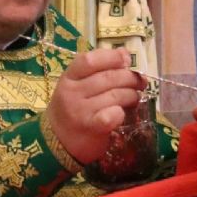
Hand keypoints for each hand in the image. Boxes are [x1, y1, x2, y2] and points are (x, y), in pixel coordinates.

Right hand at [45, 47, 144, 163]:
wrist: (56, 142)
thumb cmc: (71, 109)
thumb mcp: (76, 86)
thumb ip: (97, 70)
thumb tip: (125, 54)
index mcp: (68, 78)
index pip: (90, 60)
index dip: (112, 57)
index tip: (126, 61)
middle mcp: (72, 92)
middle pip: (108, 77)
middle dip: (130, 78)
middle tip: (140, 82)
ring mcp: (80, 110)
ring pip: (115, 95)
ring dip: (131, 95)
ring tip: (135, 98)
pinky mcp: (91, 128)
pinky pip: (112, 115)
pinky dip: (121, 112)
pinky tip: (122, 113)